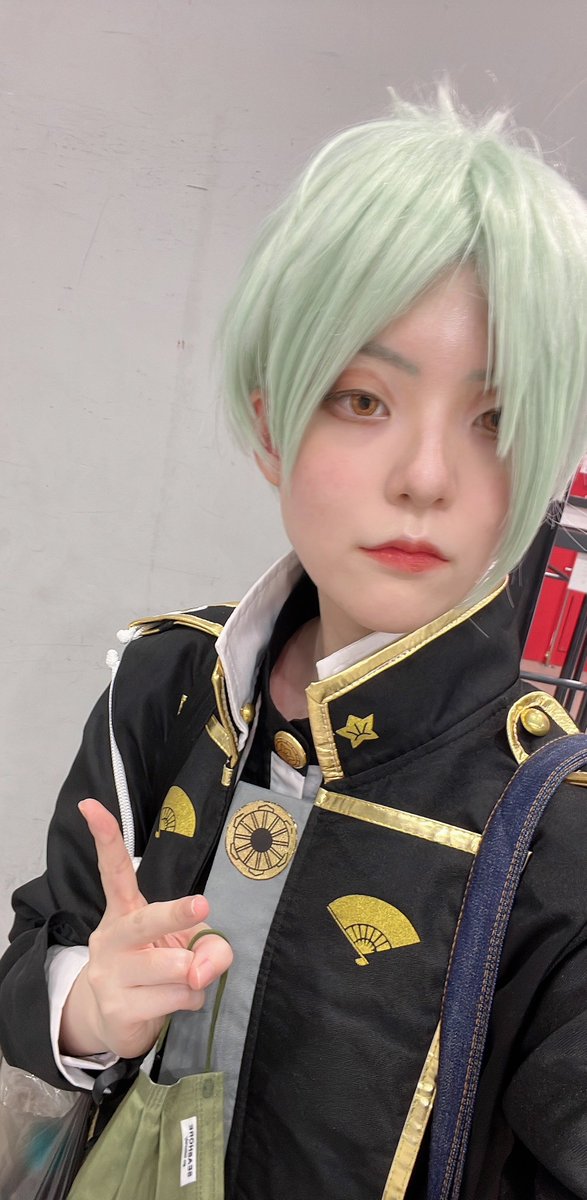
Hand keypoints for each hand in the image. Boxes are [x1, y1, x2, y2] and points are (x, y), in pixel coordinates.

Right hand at [59, 798, 232, 1060]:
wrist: (117, 1020)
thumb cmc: (158, 967)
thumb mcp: (187, 944)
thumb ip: (207, 946)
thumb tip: (200, 971)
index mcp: (123, 911)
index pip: (113, 869)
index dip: (105, 837)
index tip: (89, 805)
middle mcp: (110, 938)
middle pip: (145, 922)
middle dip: (176, 914)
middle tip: (200, 906)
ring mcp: (109, 975)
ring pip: (176, 968)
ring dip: (196, 976)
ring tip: (188, 979)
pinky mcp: (118, 1009)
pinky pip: (177, 998)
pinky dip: (191, 1000)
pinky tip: (178, 1000)